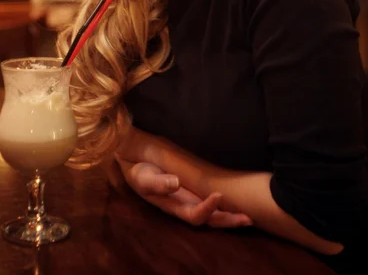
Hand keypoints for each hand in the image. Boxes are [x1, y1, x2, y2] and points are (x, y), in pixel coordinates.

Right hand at [116, 156, 252, 227]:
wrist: (135, 162)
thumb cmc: (139, 171)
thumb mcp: (143, 177)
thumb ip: (157, 183)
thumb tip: (175, 183)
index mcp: (174, 206)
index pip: (195, 215)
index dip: (207, 209)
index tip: (218, 195)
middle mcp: (184, 206)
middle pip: (209, 221)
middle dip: (228, 221)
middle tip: (248, 218)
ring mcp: (190, 199)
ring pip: (213, 215)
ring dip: (230, 216)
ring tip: (249, 216)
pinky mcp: (193, 189)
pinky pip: (211, 201)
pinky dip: (225, 205)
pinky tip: (237, 200)